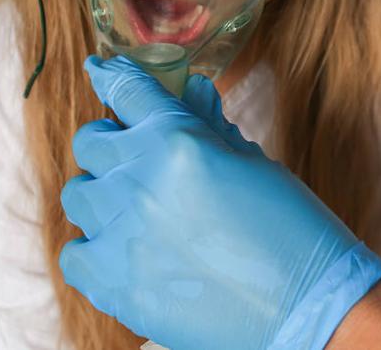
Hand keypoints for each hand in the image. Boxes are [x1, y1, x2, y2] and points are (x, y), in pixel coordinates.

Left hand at [60, 55, 380, 349]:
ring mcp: (121, 237)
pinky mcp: (115, 286)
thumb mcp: (256, 165)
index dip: (114, 76)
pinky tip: (126, 246)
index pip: (127, 91)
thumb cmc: (293, 230)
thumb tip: (189, 91)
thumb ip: (210, 126)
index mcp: (178, 143)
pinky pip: (74, 253)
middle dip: (114, 139)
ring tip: (136, 206)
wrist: (306, 307)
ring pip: (78, 195)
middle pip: (92, 142)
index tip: (104, 72)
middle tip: (139, 152)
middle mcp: (139, 183)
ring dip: (103, 192)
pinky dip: (93, 245)